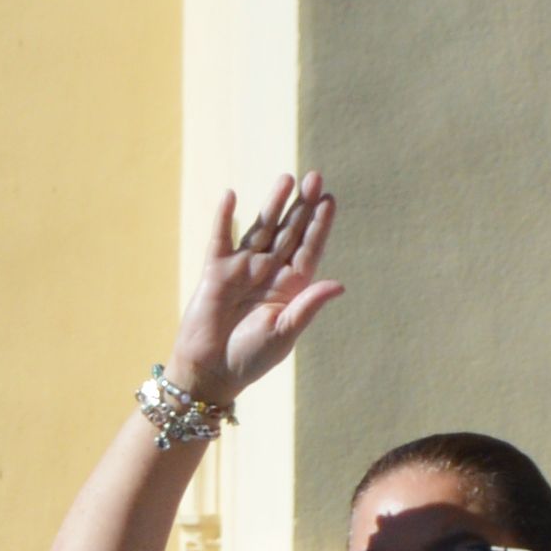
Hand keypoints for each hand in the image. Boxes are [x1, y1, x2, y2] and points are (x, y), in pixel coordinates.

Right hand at [165, 175, 346, 410]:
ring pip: (260, 229)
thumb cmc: (251, 358)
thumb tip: (339, 285)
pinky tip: (232, 196)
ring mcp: (242, 269)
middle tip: (315, 178)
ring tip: (286, 179)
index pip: (309, 249)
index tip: (330, 200)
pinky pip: (221, 239)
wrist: (211, 372)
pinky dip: (225, 218)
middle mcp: (269, 273)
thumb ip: (308, 306)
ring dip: (273, 205)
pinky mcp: (216, 271)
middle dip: (301, 206)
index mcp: (291, 288)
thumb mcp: (284, 333)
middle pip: (289, 232)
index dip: (320, 225)